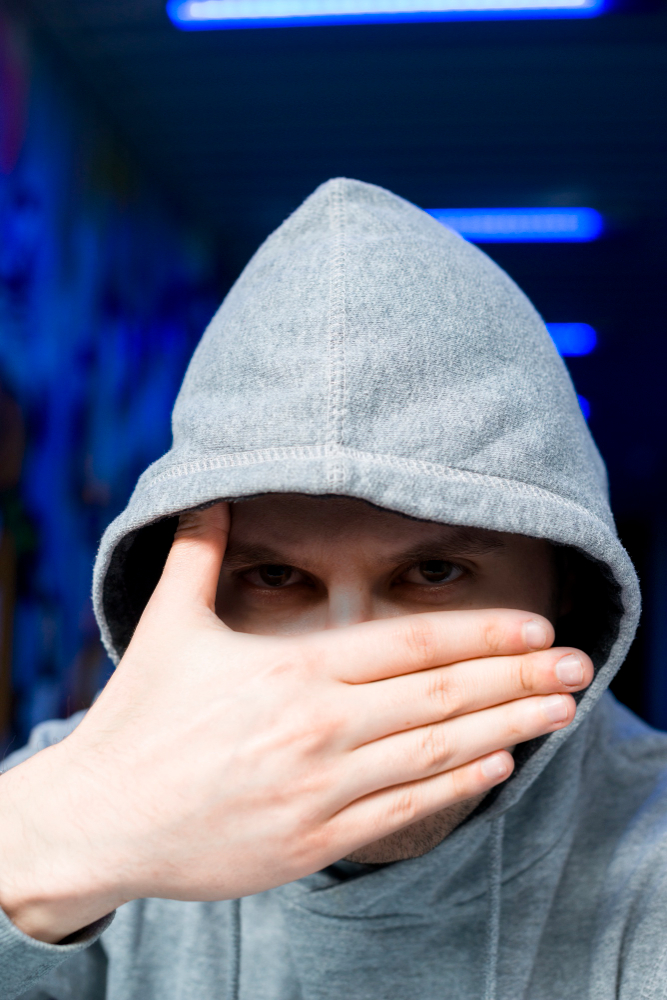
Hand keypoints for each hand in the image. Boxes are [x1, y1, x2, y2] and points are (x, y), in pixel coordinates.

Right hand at [0, 503, 591, 941]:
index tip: (534, 628)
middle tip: (580, 665)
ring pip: (437, 754)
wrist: (100, 817)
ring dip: (509, 729)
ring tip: (561, 712)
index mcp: (292, 672)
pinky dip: (457, 787)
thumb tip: (211, 494)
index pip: (409, 645)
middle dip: (520, 679)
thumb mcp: (164, 624)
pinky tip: (497, 766)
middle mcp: (317, 729)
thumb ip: (198, 556)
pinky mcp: (314, 843)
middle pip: (442, 697)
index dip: (481, 634)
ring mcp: (320, 791)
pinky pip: (405, 812)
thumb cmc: (137, 719)